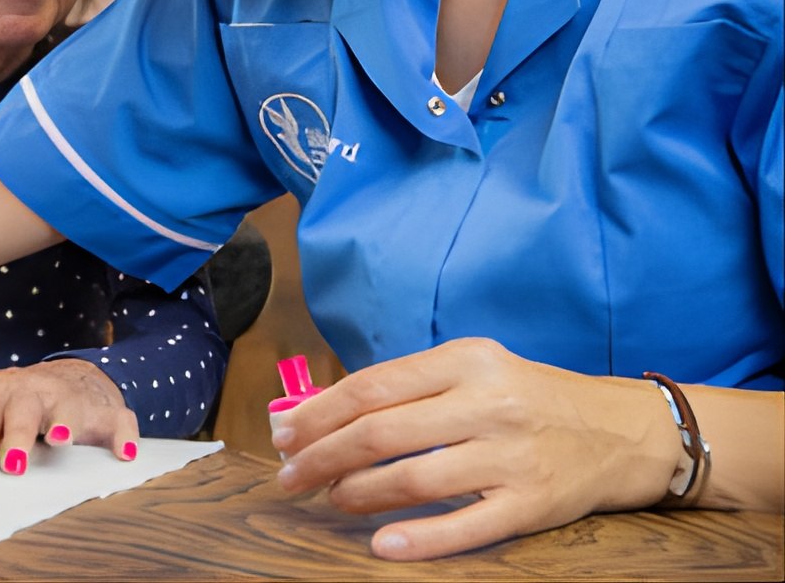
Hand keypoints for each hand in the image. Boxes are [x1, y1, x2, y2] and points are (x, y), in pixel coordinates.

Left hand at [0, 359, 138, 473]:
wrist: (74, 380)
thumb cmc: (22, 401)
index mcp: (5, 389)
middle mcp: (40, 391)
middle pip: (27, 409)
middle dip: (19, 432)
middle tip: (12, 462)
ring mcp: (76, 401)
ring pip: (71, 410)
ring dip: (66, 424)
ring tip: (60, 440)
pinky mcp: (109, 414)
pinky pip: (120, 422)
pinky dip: (123, 436)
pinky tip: (123, 454)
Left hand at [270, 337, 683, 560]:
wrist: (622, 431)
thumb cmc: (524, 398)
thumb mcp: (469, 371)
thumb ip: (401, 388)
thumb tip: (313, 411)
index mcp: (465, 361)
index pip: (371, 387)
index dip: (317, 414)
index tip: (283, 433)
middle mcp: (488, 403)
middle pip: (381, 433)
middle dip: (322, 456)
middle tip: (289, 475)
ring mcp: (512, 456)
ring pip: (414, 478)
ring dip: (358, 493)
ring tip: (331, 498)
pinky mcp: (534, 504)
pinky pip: (466, 526)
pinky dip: (419, 539)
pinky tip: (382, 544)